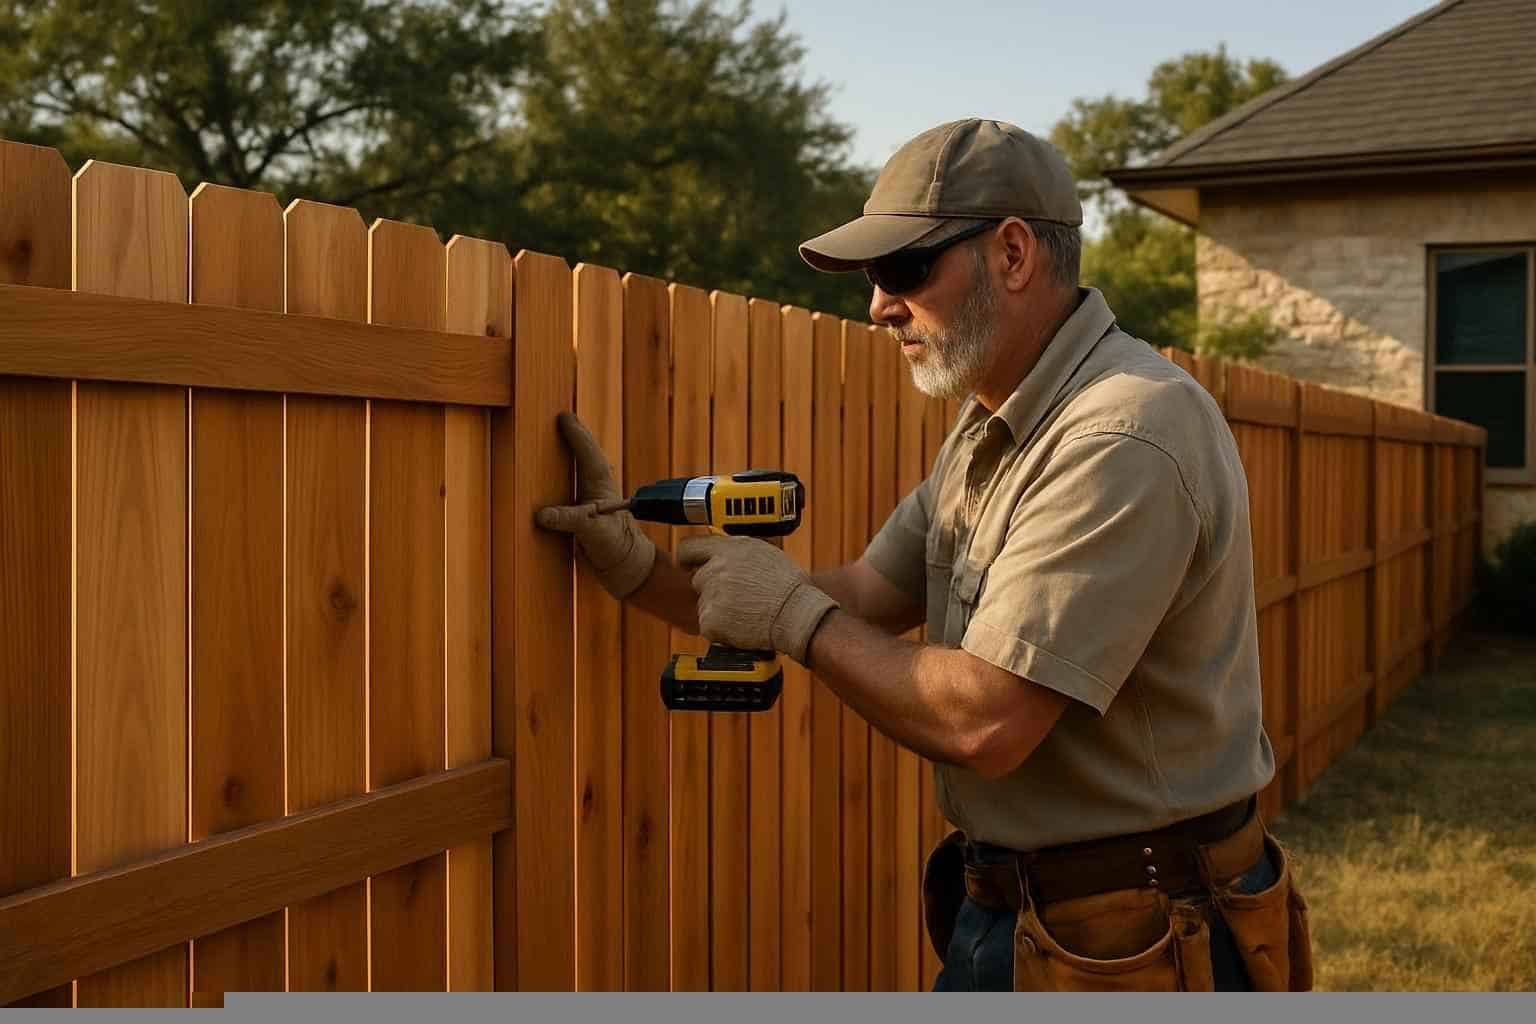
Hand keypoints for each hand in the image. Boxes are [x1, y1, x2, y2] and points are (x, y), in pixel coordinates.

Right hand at [535, 411, 655, 599]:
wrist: (624, 567)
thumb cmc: (616, 546)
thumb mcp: (592, 531)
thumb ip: (569, 520)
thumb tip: (541, 514)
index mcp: (601, 484)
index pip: (587, 451)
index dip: (575, 433)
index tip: (563, 416)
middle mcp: (595, 487)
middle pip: (583, 455)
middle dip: (572, 437)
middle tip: (560, 418)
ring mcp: (588, 499)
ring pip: (577, 470)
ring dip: (566, 456)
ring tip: (551, 440)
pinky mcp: (580, 514)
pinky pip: (566, 491)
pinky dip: (556, 481)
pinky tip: (544, 480)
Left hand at [676, 534, 837, 664]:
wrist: (797, 615)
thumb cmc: (789, 587)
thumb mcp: (764, 553)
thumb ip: (736, 550)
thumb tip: (719, 549)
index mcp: (729, 548)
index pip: (689, 547)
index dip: (688, 558)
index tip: (689, 565)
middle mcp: (717, 568)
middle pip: (698, 579)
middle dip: (711, 588)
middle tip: (738, 597)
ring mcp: (711, 594)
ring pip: (704, 603)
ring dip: (719, 609)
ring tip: (746, 611)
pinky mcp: (710, 620)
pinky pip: (708, 625)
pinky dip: (721, 629)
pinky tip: (742, 624)